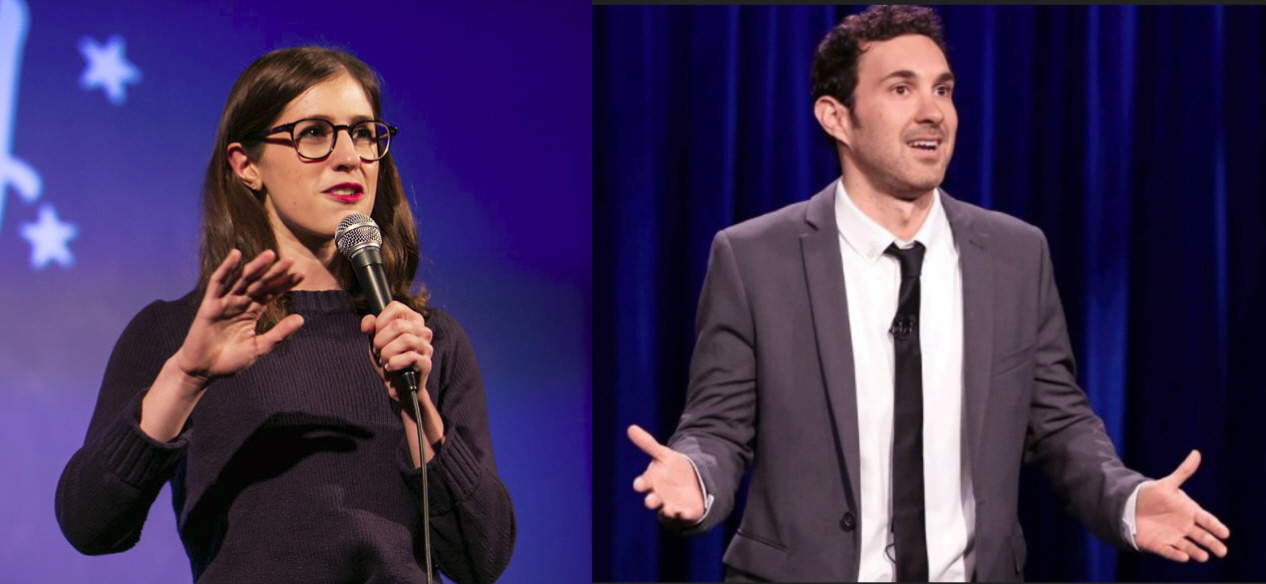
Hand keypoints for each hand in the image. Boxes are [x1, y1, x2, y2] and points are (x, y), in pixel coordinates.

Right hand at [173, 249, 304, 384]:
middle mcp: (240, 303)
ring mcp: (224, 302)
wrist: (203, 371)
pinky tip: (236, 255)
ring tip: (270, 255)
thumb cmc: (229, 360)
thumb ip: (279, 333)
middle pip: (259, 283)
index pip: (271, 293)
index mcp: (252, 312)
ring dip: (255, 266)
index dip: (285, 284)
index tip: (301, 274)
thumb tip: (301, 318)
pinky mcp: (209, 305)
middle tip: (290, 259)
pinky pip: (217, 283)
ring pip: (242, 279)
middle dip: (274, 272)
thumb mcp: (259, 347)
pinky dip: (226, 268)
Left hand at [361, 302, 442, 459]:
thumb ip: (370, 328)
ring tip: (384, 360)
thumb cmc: (387, 361)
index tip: (375, 335)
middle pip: (398, 325)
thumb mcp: (375, 342)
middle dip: (380, 340)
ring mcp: (427, 347)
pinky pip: (410, 357)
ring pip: (405, 339)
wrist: (397, 387)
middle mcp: (423, 330)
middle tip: (377, 351)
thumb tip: (368, 322)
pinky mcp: (427, 363)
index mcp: (412, 320)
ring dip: (387, 352)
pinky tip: (390, 367)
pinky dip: (394, 362)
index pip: (395, 307)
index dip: (380, 320)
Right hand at [629, 424, 704, 523]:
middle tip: (650, 501)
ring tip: (670, 510)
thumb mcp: (662, 454)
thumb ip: (647, 443)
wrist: (690, 480)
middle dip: (651, 501)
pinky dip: (686, 514)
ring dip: (668, 511)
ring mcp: (671, 505)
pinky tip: (687, 512)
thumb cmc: (671, 468)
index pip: (643, 483)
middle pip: (652, 500)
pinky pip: (685, 515)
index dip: (640, 484)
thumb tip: (631, 427)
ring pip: (667, 510)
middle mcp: (659, 496)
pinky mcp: (685, 511)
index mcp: (651, 482)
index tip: (639, 484)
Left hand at [1135, 450, 1229, 561]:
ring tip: (1204, 556)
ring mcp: (1173, 536)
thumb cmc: (1153, 494)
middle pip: (1202, 536)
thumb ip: (1183, 471)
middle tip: (1222, 551)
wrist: (1131, 506)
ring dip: (1196, 551)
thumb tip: (1196, 453)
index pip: (1206, 520)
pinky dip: (1176, 554)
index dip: (1215, 526)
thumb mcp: (1169, 484)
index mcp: (1189, 512)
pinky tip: (1183, 557)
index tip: (1224, 532)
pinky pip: (1169, 551)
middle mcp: (1184, 526)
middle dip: (1212, 543)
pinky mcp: (1159, 544)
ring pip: (1188, 546)